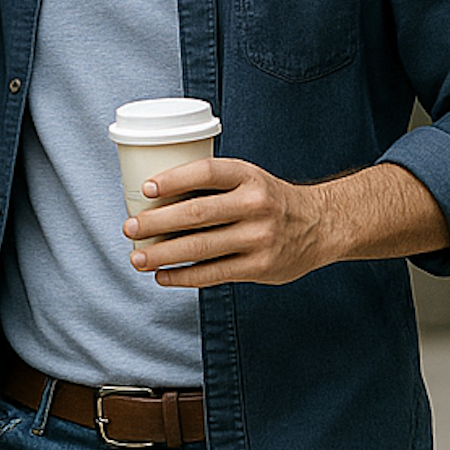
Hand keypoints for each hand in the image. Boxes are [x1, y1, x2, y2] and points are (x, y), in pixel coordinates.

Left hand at [122, 157, 449, 288]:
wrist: (321, 225)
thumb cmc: (270, 200)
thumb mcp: (250, 179)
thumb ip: (214, 185)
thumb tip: (154, 198)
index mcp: (249, 176)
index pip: (206, 172)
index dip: (173, 180)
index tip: (145, 189)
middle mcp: (255, 205)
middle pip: (196, 214)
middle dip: (156, 223)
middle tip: (129, 228)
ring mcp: (259, 238)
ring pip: (201, 248)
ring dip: (163, 254)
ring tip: (136, 258)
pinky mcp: (260, 266)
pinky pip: (213, 274)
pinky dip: (183, 277)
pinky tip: (163, 275)